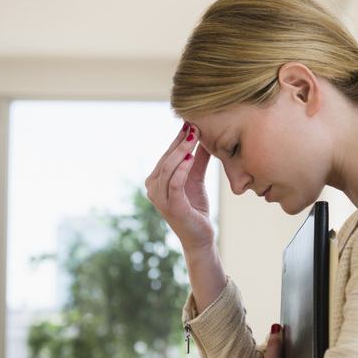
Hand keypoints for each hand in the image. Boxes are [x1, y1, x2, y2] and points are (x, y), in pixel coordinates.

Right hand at [144, 122, 214, 251]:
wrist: (200, 236)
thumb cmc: (196, 208)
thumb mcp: (196, 178)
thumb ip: (198, 159)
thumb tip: (204, 135)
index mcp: (156, 180)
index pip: (167, 154)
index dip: (178, 138)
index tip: (190, 122)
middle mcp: (153, 188)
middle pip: (166, 159)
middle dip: (180, 141)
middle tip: (193, 125)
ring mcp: (160, 198)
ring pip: (168, 168)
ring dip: (181, 151)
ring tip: (194, 137)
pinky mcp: (171, 206)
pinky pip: (174, 183)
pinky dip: (182, 169)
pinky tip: (190, 157)